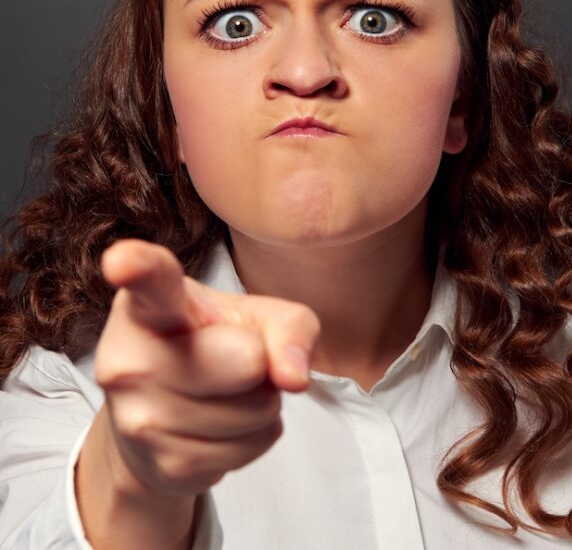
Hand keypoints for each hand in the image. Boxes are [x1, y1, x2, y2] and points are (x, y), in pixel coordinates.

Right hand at [94, 238, 320, 498]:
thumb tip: (294, 377)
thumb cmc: (211, 345)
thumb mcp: (254, 316)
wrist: (158, 420)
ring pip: (256, 409)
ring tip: (225, 391)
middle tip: (233, 356)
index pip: (147, 281)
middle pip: (245, 359)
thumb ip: (288, 326)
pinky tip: (223, 424)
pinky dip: (256, 437)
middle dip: (260, 360)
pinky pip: (253, 448)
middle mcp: (130, 356)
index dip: (135, 267)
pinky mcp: (165, 465)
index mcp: (148, 303)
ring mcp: (140, 416)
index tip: (121, 261)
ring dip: (262, 403)